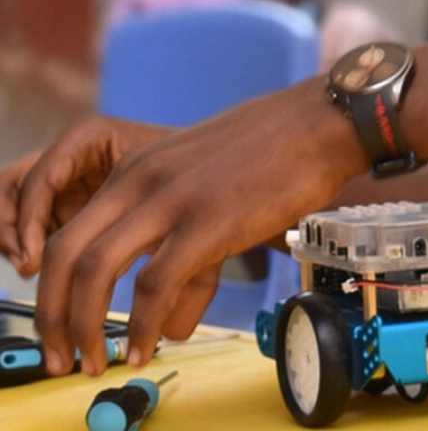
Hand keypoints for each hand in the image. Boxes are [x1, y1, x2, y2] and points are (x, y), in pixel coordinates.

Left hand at [25, 78, 364, 376]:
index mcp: (136, 166)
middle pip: (63, 253)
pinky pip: (155, 284)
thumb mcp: (200, 173)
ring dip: (85, 327)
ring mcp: (173, 199)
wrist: (317, 124)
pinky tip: (147, 345)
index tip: (60, 321)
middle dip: (52, 314)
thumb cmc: (270, 148)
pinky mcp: (208, 222)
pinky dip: (143, 325)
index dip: (51, 286)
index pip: (66, 231)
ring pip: (95, 270)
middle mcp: (140, 179)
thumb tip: (171, 293)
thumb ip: (174, 219)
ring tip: (95, 361)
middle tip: (60, 353)